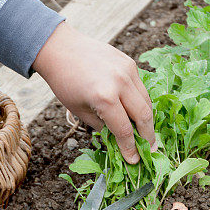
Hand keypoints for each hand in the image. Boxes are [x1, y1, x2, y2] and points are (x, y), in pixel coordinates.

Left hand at [33, 22, 157, 162]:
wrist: (60, 49)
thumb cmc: (65, 83)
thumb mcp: (80, 111)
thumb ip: (102, 127)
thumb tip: (118, 141)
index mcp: (104, 98)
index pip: (124, 130)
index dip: (130, 148)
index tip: (134, 160)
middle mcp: (120, 83)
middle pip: (143, 116)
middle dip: (148, 136)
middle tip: (149, 150)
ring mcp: (127, 70)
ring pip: (146, 101)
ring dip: (147, 120)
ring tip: (146, 134)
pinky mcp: (129, 62)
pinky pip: (141, 87)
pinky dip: (141, 101)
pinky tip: (137, 112)